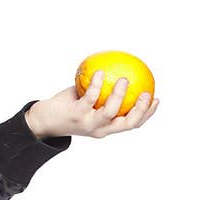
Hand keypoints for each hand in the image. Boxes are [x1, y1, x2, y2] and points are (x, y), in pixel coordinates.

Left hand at [26, 70, 159, 138]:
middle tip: (146, 92)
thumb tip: (113, 70)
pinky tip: (98, 72)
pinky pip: (89, 98)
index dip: (147, 114)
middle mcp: (100, 129)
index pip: (132, 124)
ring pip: (111, 112)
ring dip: (119, 95)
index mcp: (106, 128)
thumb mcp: (86, 101)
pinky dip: (96, 85)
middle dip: (141, 109)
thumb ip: (100, 92)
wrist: (42, 120)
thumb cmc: (66, 108)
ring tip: (124, 79)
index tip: (157, 100)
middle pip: (128, 123)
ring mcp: (88, 123)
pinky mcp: (76, 115)